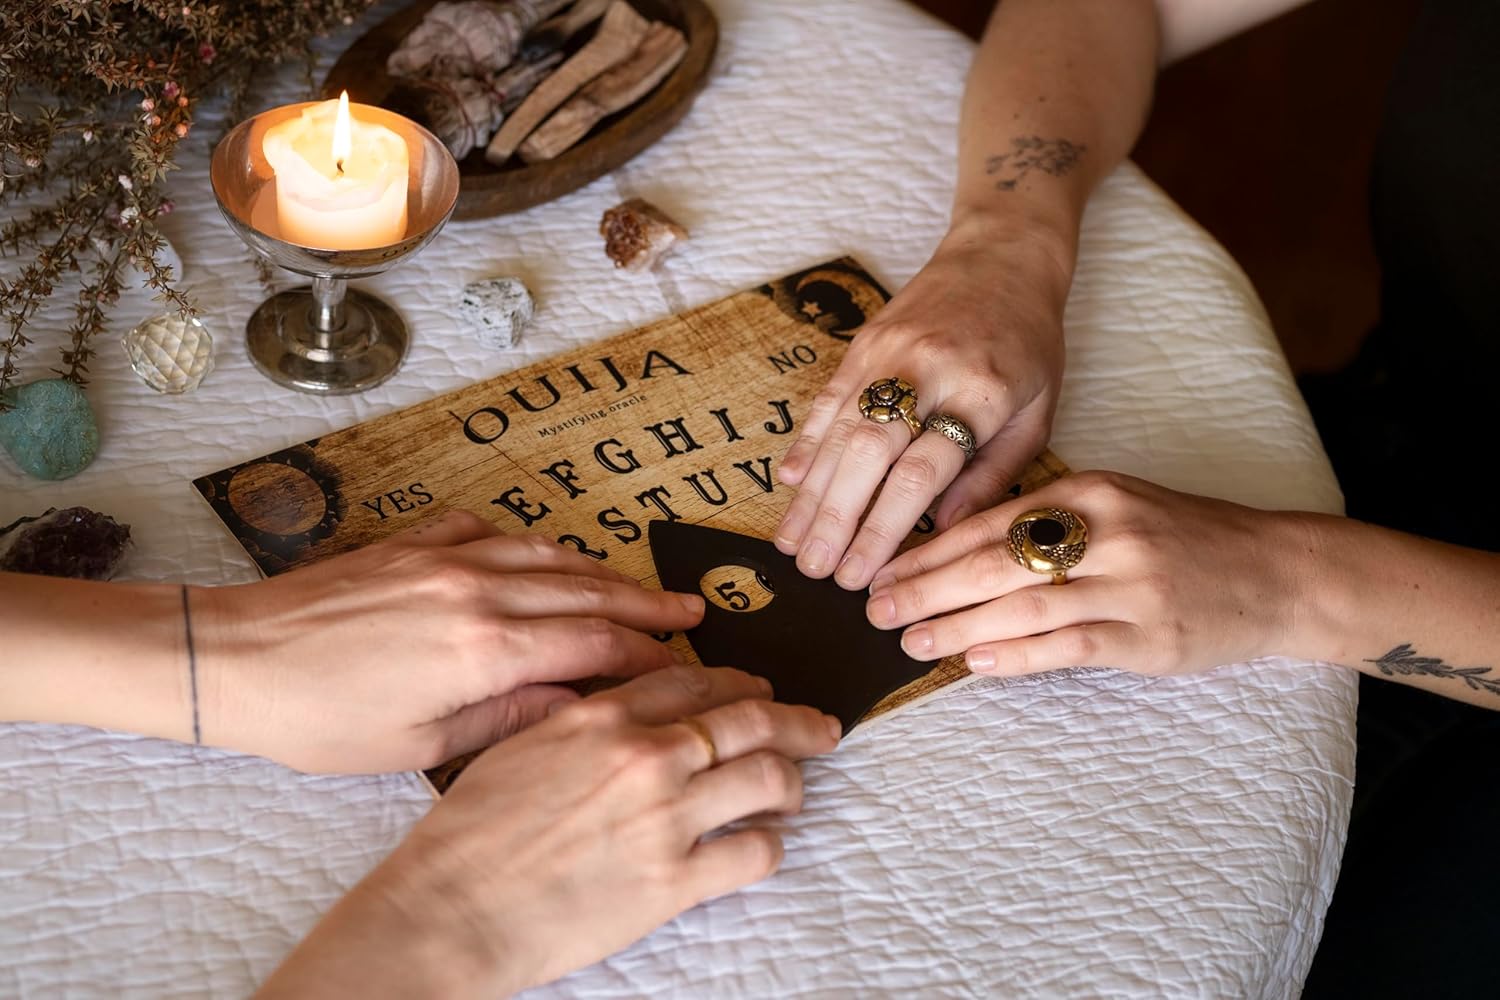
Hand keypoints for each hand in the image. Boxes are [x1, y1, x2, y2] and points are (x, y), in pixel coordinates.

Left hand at [194, 510, 704, 773]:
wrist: (234, 659)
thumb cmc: (319, 719)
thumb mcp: (421, 745)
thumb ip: (509, 717)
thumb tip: (575, 704)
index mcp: (485, 647)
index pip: (595, 645)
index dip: (647, 656)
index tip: (680, 664)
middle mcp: (477, 589)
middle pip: (587, 592)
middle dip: (647, 605)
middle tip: (693, 612)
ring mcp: (446, 557)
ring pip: (548, 555)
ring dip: (600, 572)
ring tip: (637, 586)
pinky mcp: (412, 542)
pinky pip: (491, 530)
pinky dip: (529, 543)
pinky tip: (543, 555)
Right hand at [254, 665, 841, 998]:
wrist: (452, 908)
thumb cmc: (471, 832)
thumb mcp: (522, 745)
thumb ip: (585, 721)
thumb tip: (634, 713)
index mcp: (602, 716)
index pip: (700, 680)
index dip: (743, 681)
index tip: (762, 688)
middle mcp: (645, 755)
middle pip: (752, 719)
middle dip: (799, 719)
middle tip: (823, 726)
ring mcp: (666, 817)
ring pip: (768, 778)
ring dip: (793, 781)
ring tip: (794, 790)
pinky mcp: (675, 881)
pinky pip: (754, 852)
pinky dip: (770, 845)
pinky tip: (764, 844)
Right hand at [774, 227, 1068, 591]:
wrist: (1003, 256)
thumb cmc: (1029, 344)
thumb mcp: (1036, 413)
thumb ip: (993, 474)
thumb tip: (945, 532)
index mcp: (979, 394)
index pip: (921, 474)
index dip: (885, 529)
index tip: (863, 575)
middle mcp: (928, 371)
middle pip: (870, 455)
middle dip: (837, 520)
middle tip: (816, 572)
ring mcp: (888, 352)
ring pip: (840, 430)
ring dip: (812, 493)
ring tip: (791, 544)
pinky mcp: (863, 341)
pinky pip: (827, 398)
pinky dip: (806, 442)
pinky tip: (791, 483)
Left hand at [864, 471, 1306, 676]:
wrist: (1276, 573)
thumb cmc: (1181, 539)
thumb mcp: (1114, 507)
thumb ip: (1045, 523)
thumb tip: (956, 552)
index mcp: (1088, 491)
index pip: (989, 521)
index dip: (928, 550)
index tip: (883, 572)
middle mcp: (1107, 530)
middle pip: (994, 561)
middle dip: (926, 587)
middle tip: (876, 610)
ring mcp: (1131, 583)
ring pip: (1024, 605)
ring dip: (958, 626)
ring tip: (911, 641)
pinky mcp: (1150, 635)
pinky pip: (1068, 646)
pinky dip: (1017, 656)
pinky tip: (976, 664)